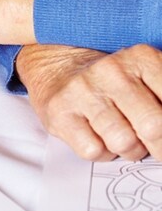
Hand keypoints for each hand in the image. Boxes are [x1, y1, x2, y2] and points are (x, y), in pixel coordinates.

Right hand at [16, 43, 161, 160]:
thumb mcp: (145, 77)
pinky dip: (101, 153)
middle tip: (154, 146)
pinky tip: (99, 139)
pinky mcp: (59, 113)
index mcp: (141, 58)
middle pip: (153, 126)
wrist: (58, 72)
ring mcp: (82, 91)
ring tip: (125, 141)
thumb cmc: (108, 83)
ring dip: (129, 150)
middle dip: (158, 145)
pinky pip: (93, 151)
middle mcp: (111, 71)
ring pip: (123, 142)